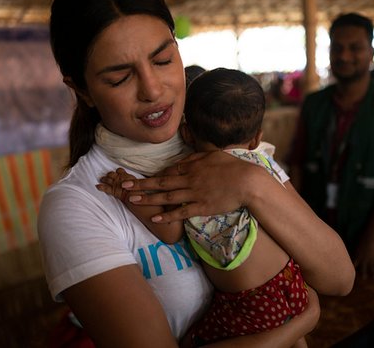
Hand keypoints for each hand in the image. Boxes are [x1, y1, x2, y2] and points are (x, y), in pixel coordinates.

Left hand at [96, 168, 137, 201]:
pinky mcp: (114, 191)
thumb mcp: (137, 184)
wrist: (137, 198)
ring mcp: (117, 184)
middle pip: (113, 174)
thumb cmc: (139, 193)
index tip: (116, 173)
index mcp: (128, 176)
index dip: (118, 172)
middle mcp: (122, 178)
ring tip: (101, 179)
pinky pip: (107, 188)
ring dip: (105, 179)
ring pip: (109, 179)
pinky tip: (98, 186)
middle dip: (109, 175)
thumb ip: (132, 181)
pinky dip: (101, 187)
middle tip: (106, 176)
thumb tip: (130, 180)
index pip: (120, 170)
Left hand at [121, 151, 264, 221]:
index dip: (153, 175)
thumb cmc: (232, 167)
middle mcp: (189, 180)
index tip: (141, 179)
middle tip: (126, 186)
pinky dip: (166, 214)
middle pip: (161, 182)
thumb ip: (196, 157)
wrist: (247, 182)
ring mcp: (194, 194)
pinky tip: (154, 217)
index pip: (168, 171)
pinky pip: (180, 211)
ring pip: (166, 196)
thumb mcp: (212, 155)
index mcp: (192, 167)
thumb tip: (182, 160)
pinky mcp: (201, 207)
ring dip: (148, 199)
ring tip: (132, 201)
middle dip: (142, 185)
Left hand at [353, 237, 373, 278]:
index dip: (352, 268)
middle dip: (363, 274)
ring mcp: (370, 259)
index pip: (354, 264)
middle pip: (362, 268)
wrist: (368, 238)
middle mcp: (363, 259)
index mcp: (357, 256)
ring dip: (373, 274)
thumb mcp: (355, 247)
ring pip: (371, 269)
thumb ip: (354, 252)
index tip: (351, 274)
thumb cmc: (361, 241)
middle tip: (363, 279)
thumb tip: (348, 252)